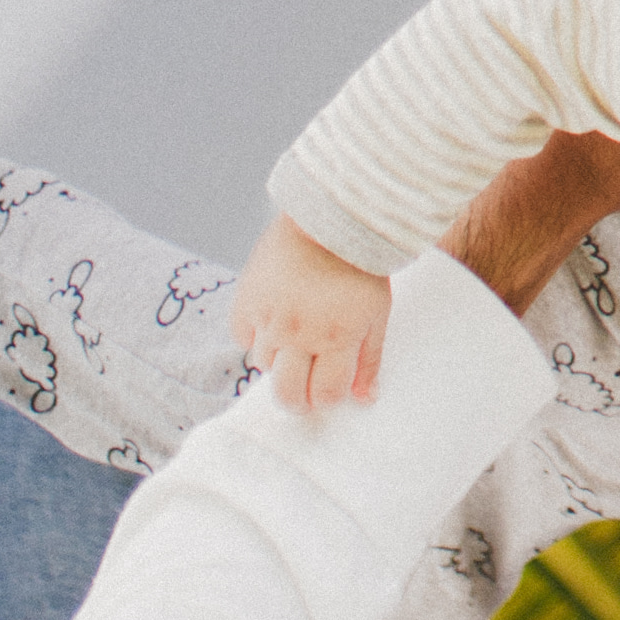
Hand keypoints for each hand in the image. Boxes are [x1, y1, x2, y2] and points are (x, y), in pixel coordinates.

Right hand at [232, 211, 393, 414]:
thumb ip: (369, 360)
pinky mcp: (246, 301)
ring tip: (292, 340)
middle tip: (301, 393)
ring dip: (278, 360)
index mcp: (337, 338)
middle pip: (287, 392)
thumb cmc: (360, 266)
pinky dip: (254, 335)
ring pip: (263, 364)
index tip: (326, 393)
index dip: (326, 400)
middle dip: (296, 400)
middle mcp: (300, 334)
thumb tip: (364, 399)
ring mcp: (269, 318)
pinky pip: (242, 336)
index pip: (325, 393)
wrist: (327, 220)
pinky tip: (271, 321)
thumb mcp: (377, 313)